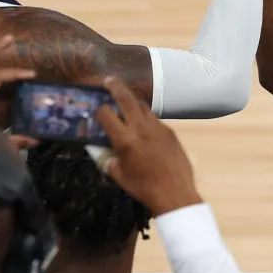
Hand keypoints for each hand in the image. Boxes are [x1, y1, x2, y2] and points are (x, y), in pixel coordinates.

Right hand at [94, 75, 201, 214]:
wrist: (175, 192)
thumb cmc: (143, 187)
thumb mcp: (119, 175)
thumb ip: (106, 159)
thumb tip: (96, 148)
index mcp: (125, 140)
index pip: (107, 114)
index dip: (99, 110)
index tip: (96, 110)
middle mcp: (141, 128)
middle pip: (126, 99)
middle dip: (116, 86)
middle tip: (108, 80)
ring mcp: (158, 127)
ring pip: (142, 106)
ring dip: (132, 102)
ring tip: (125, 102)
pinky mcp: (170, 131)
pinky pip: (154, 118)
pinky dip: (145, 118)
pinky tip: (143, 126)